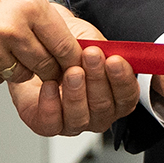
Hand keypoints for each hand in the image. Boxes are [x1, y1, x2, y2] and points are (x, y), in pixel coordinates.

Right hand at [0, 0, 80, 86]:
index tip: (70, 64)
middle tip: (35, 60)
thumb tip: (64, 42)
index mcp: (28, 7)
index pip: (64, 45)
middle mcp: (11, 31)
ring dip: (13, 68)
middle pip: (45, 67)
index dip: (70, 59)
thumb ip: (39, 16)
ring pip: (18, 76)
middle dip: (45, 68)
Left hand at [10, 19, 138, 136]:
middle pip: (104, 107)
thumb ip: (99, 46)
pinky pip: (51, 124)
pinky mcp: (47, 124)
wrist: (36, 50)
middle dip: (98, 80)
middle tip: (91, 57)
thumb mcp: (86, 38)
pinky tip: (49, 86)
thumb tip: (109, 52)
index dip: (123, 80)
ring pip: (80, 118)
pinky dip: (50, 105)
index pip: (127, 96)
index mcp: (114, 94)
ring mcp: (73, 122)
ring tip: (71, 71)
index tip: (114, 60)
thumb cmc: (64, 47)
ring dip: (76, 93)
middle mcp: (96, 113)